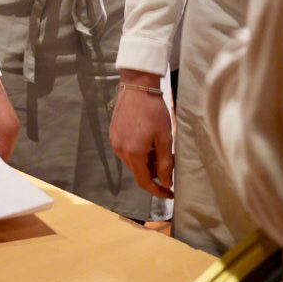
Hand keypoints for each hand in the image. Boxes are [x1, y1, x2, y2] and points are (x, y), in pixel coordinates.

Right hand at [109, 70, 173, 198]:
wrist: (137, 88)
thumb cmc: (154, 111)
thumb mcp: (165, 138)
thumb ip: (165, 163)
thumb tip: (165, 182)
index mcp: (134, 153)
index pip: (144, 182)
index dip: (157, 191)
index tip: (169, 193)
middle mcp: (120, 151)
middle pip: (138, 172)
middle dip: (154, 174)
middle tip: (169, 165)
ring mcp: (114, 142)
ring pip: (132, 162)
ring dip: (146, 162)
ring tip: (159, 149)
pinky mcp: (113, 135)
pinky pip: (126, 151)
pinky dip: (138, 153)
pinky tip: (147, 140)